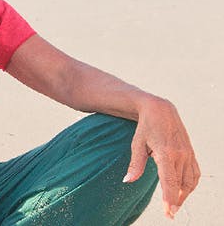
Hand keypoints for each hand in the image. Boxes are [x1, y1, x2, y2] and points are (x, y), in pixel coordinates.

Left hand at [123, 98, 199, 218]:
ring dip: (184, 194)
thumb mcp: (137, 144)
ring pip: (190, 181)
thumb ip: (135, 164)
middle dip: (176, 200)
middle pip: (181, 184)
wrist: (160, 110)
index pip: (169, 181)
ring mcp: (188, 153)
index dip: (169, 198)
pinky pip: (195, 173)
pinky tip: (183, 190)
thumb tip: (127, 180)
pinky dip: (190, 184)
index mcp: (166, 152)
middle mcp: (180, 154)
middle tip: (169, 213)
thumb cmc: (146, 127)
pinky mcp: (191, 152)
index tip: (168, 211)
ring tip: (175, 204)